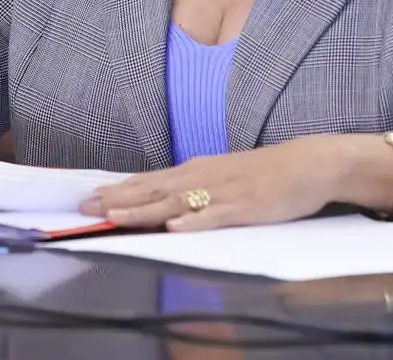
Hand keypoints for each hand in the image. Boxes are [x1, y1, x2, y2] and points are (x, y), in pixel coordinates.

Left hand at [80, 137, 349, 231]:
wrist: (308, 164)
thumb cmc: (264, 173)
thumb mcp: (223, 176)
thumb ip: (194, 187)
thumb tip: (162, 199)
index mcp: (197, 170)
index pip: (149, 181)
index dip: (118, 190)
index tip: (88, 197)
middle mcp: (203, 177)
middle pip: (153, 190)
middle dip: (118, 200)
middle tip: (84, 207)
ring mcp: (223, 192)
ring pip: (175, 202)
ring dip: (143, 210)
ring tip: (114, 217)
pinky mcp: (245, 207)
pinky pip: (215, 216)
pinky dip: (193, 222)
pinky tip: (174, 228)